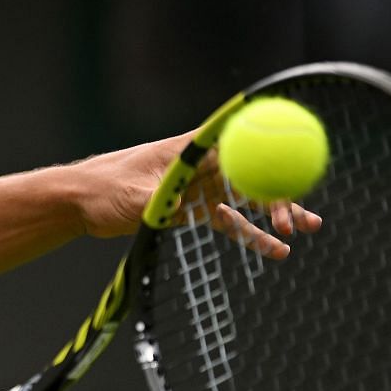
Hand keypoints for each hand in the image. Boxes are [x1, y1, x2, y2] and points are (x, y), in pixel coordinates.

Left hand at [71, 137, 322, 258]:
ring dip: (277, 212)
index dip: (271, 144)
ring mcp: (201, 186)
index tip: (300, 151)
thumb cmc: (104, 189)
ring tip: (309, 228)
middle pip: (255, 171)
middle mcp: (203, 164)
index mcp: (191, 148)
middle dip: (281, 192)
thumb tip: (187, 203)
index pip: (240, 139)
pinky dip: (253, 235)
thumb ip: (166, 197)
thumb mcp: (137, 194)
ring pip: (249, 197)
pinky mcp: (194, 209)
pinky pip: (231, 222)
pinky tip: (277, 250)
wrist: (81, 203)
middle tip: (298, 220)